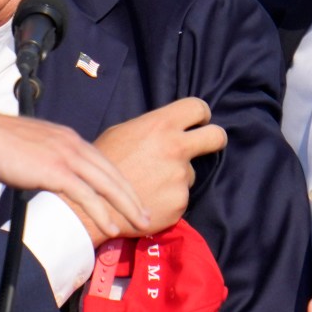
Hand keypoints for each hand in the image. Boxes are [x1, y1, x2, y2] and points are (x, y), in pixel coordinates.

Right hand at [0, 115, 150, 241]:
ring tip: (141, 224)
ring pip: (107, 185)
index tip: (134, 198)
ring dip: (127, 207)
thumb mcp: (34, 147)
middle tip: (149, 214)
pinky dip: (103, 212)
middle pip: (113, 174)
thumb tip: (52, 176)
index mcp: (70, 138)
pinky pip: (87, 195)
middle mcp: (74, 145)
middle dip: (134, 196)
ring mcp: (66, 157)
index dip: (122, 182)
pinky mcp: (56, 171)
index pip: (104, 162)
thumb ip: (49, 160)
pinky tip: (113, 226)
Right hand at [66, 98, 224, 243]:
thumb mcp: (122, 132)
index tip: (199, 122)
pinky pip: (180, 196)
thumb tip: (169, 128)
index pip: (197, 108)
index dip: (201, 114)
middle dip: (216, 139)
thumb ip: (152, 128)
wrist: (94, 202)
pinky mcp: (180, 202)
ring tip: (149, 183)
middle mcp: (176, 149)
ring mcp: (180, 177)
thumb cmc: (104, 163)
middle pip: (216, 137)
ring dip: (175, 177)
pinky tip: (149, 199)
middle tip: (208, 145)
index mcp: (161, 126)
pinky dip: (168, 198)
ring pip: (189, 173)